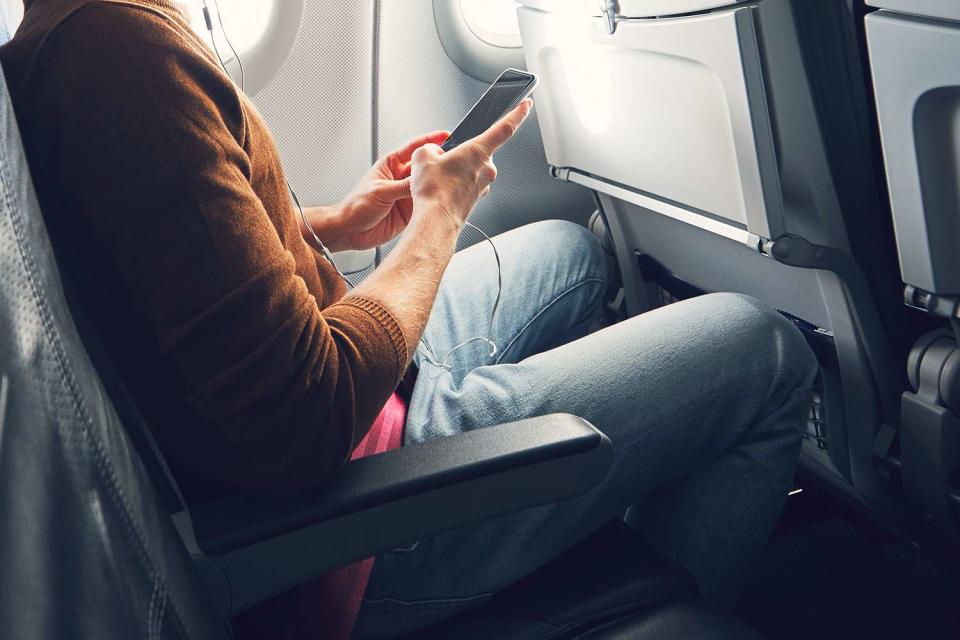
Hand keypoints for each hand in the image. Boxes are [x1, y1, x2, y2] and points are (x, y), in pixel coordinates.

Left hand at [303, 131, 449, 251]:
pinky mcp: (410, 211)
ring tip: (449, 184)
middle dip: (437, 165)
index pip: (413, 149)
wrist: (350, 231)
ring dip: (437, 186)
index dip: (429, 141)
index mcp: (390, 166)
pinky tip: (440, 202)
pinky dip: (433, 204)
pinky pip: (425, 204)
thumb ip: (404, 186)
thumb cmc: (355, 206)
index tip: (445, 135)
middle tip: (452, 164)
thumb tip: (423, 179)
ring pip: (427, 186)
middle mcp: (400, 179)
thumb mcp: (381, 191)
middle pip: (424, 168)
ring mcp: (406, 195)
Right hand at [409, 99, 532, 231]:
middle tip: (441, 162)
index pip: (505, 128)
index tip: (526, 106)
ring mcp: (483, 186)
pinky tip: (441, 190)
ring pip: (471, 169)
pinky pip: (467, 184)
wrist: (436, 221)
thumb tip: (434, 153)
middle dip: (461, 153)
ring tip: (437, 180)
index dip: (517, 114)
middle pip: (478, 151)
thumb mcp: (422, 157)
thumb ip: (430, 148)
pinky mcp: (476, 198)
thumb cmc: (435, 193)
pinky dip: (454, 184)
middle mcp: (487, 169)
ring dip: (456, 170)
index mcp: (478, 151)